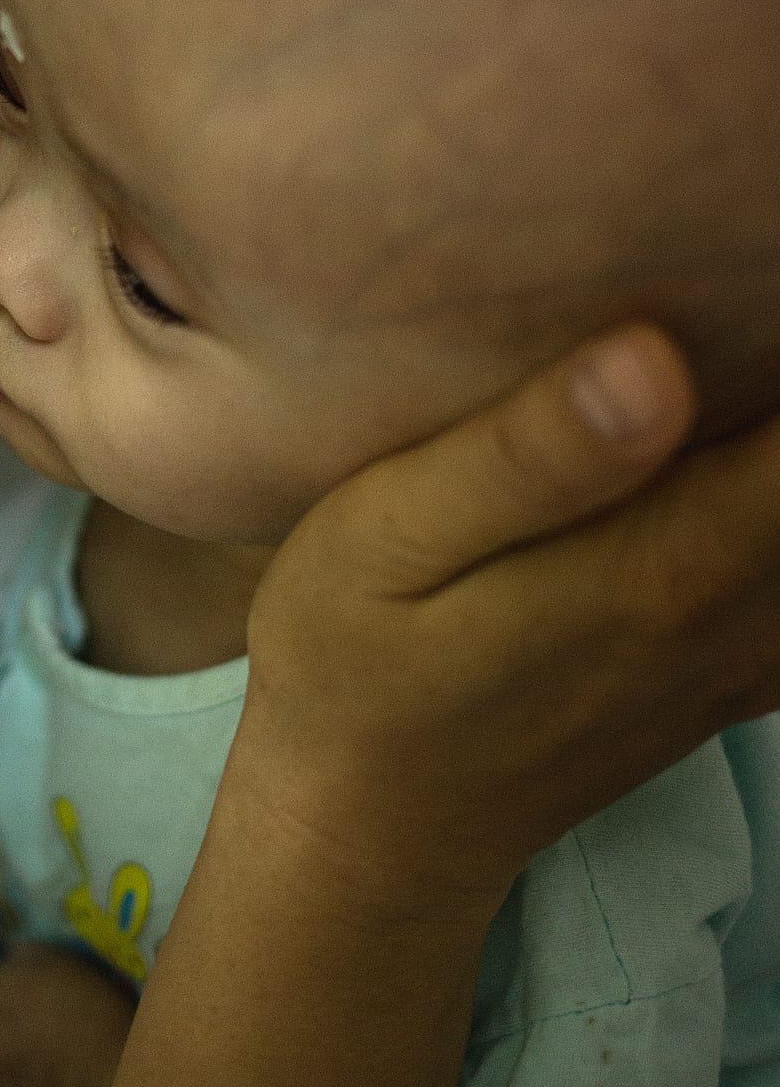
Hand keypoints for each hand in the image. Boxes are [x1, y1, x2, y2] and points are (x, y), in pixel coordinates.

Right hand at [232, 322, 779, 915]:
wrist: (372, 834)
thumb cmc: (350, 664)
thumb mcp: (383, 544)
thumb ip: (521, 460)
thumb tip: (659, 360)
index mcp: (661, 567)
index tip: (735, 252)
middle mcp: (730, 615)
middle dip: (779, 375)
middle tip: (725, 268)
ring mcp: (737, 658)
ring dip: (776, 447)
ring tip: (733, 350)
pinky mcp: (723, 678)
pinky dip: (778, 522)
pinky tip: (727, 465)